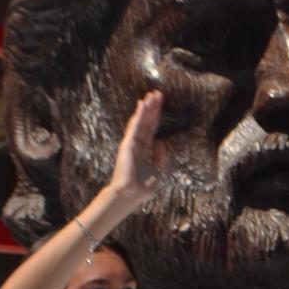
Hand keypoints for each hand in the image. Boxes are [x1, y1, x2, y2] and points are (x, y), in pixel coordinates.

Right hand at [107, 90, 165, 210]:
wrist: (130, 195)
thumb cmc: (142, 189)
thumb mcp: (158, 172)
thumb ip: (160, 158)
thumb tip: (161, 143)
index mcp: (144, 151)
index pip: (151, 130)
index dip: (156, 118)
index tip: (160, 105)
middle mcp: (137, 145)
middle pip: (147, 123)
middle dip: (152, 108)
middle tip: (157, 93)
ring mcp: (131, 144)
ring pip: (140, 122)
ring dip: (146, 108)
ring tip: (151, 95)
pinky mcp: (127, 145)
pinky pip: (134, 128)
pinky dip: (138, 116)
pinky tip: (142, 105)